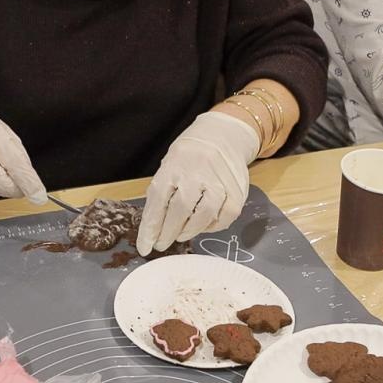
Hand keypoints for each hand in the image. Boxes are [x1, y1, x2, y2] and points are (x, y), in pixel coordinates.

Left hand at [137, 111, 260, 254]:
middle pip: (180, 209)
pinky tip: (203, 225)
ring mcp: (219, 180)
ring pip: (204, 214)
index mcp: (173, 166)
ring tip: (181, 235)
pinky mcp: (237, 189)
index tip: (145, 247)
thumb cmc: (188, 157)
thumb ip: (162, 194)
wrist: (221, 136)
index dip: (150, 228)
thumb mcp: (169, 167)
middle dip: (168, 233)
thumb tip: (152, 230)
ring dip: (190, 231)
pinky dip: (213, 226)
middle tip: (162, 244)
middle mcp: (196, 172)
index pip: (158, 201)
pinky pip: (226, 215)